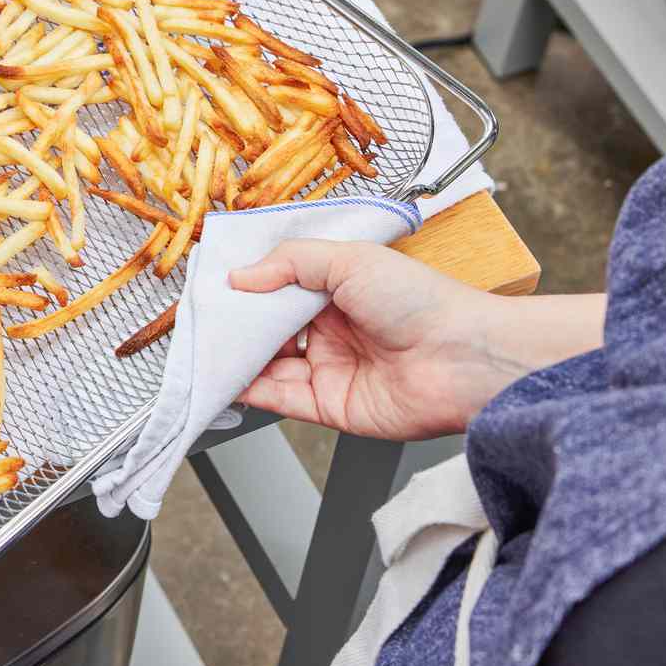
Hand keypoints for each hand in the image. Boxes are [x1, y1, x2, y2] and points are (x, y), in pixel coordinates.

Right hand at [229, 240, 604, 440]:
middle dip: (235, 326)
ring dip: (236, 358)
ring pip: (267, 364)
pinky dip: (248, 390)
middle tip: (202, 320)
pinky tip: (225, 378)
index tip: (215, 287)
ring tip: (204, 349)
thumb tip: (241, 276)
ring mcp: (329, 368)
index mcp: (338, 289)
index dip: (247, 289)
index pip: (279, 289)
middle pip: (268, 329)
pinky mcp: (329, 405)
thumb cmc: (422, 301)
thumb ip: (290, 262)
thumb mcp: (349, 259)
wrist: (462, 358)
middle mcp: (331, 329)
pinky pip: (278, 397)